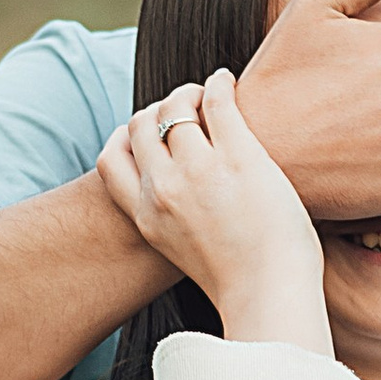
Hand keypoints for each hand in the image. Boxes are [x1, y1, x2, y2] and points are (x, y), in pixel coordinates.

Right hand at [93, 72, 330, 354]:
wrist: (270, 297)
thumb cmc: (239, 281)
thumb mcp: (179, 251)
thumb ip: (169, 218)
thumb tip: (179, 196)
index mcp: (145, 216)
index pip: (110, 159)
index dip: (126, 137)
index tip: (150, 133)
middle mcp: (163, 189)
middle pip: (141, 124)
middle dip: (160, 109)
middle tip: (188, 108)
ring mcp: (199, 171)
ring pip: (176, 106)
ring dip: (191, 92)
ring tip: (211, 94)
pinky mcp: (239, 158)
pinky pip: (217, 100)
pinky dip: (219, 83)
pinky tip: (229, 82)